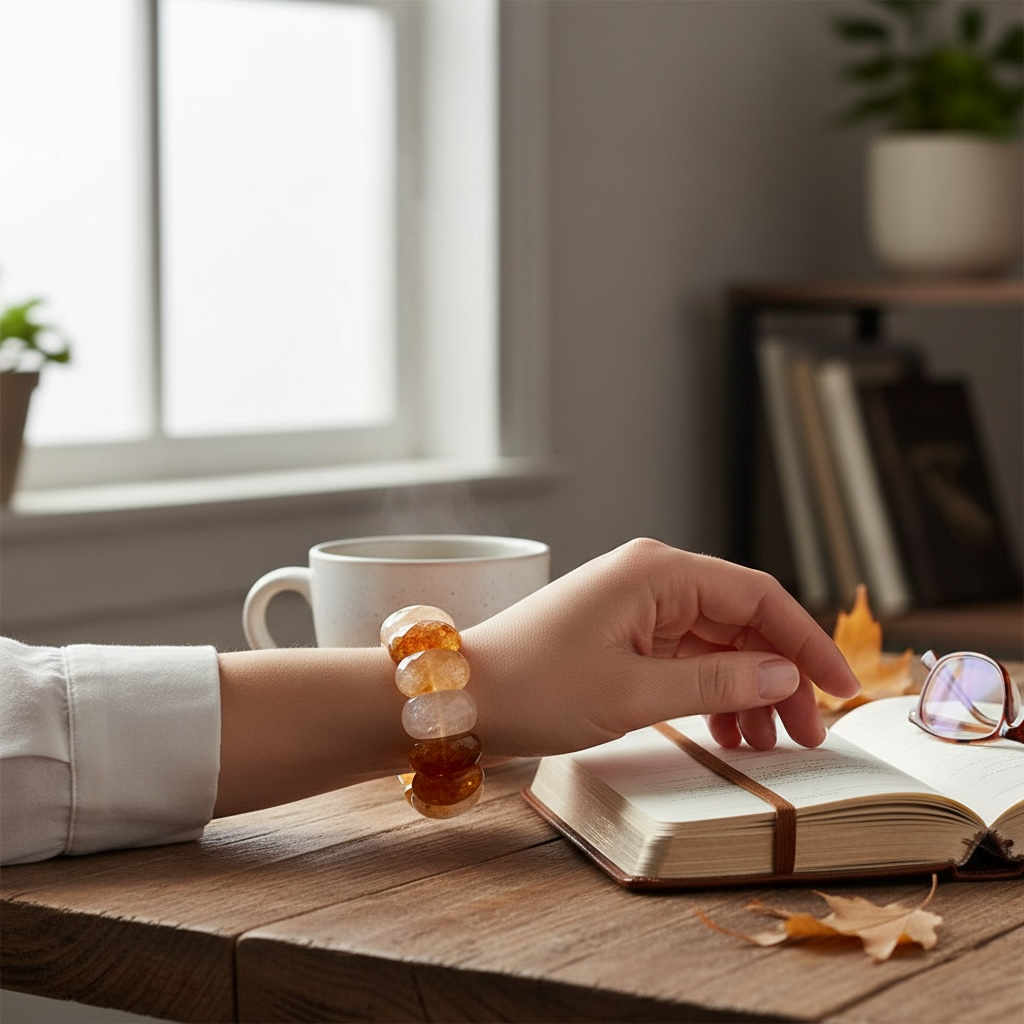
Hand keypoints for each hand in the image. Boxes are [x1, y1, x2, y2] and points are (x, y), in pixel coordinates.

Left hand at [465, 538, 859, 755]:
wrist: (462, 699)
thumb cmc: (537, 687)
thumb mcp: (634, 692)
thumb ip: (717, 681)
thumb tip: (785, 674)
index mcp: (657, 572)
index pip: (758, 596)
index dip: (807, 643)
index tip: (842, 691)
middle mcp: (651, 579)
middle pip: (742, 621)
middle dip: (779, 677)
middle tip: (805, 736)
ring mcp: (637, 607)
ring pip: (718, 643)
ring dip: (747, 690)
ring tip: (764, 745)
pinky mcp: (623, 635)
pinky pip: (686, 658)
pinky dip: (712, 692)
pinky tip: (727, 731)